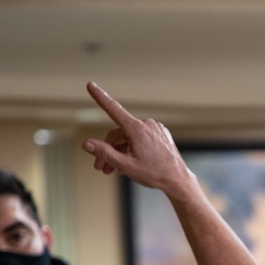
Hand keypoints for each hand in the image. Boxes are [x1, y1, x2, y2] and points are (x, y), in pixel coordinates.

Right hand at [82, 81, 194, 197]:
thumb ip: (104, 153)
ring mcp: (155, 128)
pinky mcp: (160, 134)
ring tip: (113, 169)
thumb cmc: (154, 174)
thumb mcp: (125, 165)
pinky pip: (140, 138)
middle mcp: (146, 124)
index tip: (90, 85)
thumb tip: (86, 144)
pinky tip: (129, 162)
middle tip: (100, 167)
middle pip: (118, 134)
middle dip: (107, 150)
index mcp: (137, 129)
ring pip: (128, 137)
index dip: (100, 97)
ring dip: (119, 152)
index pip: (113, 109)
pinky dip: (131, 148)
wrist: (178, 180)